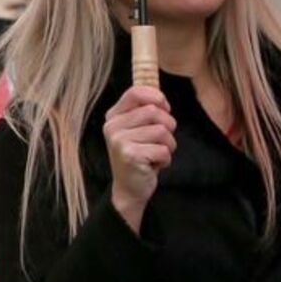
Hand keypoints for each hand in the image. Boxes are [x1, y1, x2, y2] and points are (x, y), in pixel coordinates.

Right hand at [103, 85, 175, 233]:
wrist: (129, 189)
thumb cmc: (138, 155)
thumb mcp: (136, 129)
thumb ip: (144, 111)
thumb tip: (161, 98)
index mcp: (113, 116)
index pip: (135, 92)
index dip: (156, 96)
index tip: (165, 108)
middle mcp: (113, 127)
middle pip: (154, 111)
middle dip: (168, 126)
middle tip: (162, 141)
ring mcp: (119, 141)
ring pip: (162, 131)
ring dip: (168, 145)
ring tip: (156, 154)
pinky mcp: (130, 156)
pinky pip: (163, 150)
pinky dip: (165, 159)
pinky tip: (154, 165)